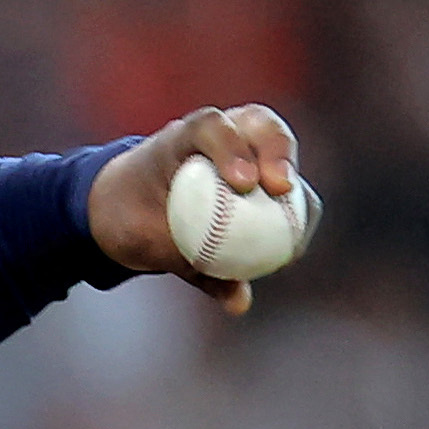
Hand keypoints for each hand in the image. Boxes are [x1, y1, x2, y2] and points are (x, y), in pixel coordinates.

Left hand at [90, 104, 301, 318]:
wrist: (127, 211)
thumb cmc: (131, 217)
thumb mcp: (145, 239)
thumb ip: (187, 261)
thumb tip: (239, 302)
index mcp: (183, 136)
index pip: (211, 127)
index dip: (231, 148)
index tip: (244, 183)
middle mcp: (222, 133)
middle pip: (260, 126)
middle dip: (277, 152)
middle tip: (281, 188)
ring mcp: (246, 149)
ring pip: (280, 149)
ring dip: (294, 185)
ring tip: (300, 222)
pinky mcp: (261, 175)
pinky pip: (286, 191)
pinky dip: (296, 214)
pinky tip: (297, 245)